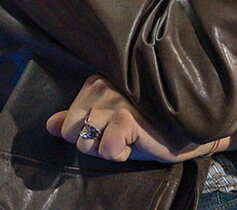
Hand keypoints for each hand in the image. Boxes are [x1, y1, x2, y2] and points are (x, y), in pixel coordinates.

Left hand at [46, 74, 227, 161]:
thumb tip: (51, 124)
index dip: (90, 134)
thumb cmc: (148, 124)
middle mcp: (102, 85)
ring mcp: (113, 99)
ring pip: (87, 143)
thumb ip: (79, 119)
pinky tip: (138, 141)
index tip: (114, 127)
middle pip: (75, 133)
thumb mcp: (109, 121)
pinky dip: (120, 154)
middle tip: (123, 133)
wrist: (186, 130)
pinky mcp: (125, 117)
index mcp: (96, 81)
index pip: (68, 122)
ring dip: (109, 148)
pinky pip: (104, 151)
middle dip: (96, 142)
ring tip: (132, 136)